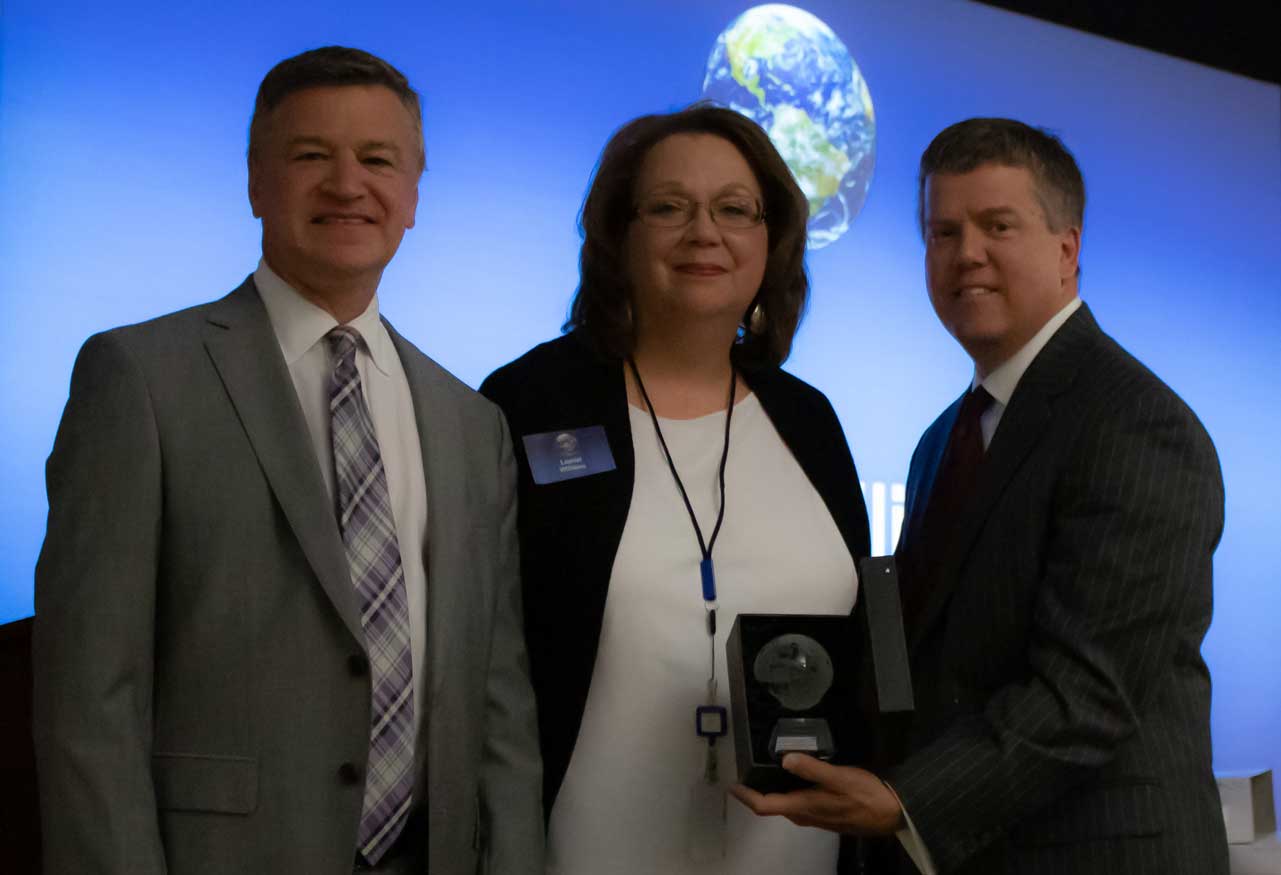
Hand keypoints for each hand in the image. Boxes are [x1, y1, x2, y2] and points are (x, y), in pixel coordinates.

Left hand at [728, 754, 905, 835]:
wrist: (891, 813)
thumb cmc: (865, 795)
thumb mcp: (839, 777)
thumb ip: (812, 769)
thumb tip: (785, 760)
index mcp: (804, 806)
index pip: (765, 806)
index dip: (746, 796)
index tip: (732, 785)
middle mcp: (805, 815)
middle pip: (772, 807)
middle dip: (755, 793)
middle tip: (745, 774)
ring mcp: (816, 816)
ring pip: (785, 806)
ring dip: (771, 793)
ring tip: (763, 773)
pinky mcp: (825, 813)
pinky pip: (798, 804)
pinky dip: (787, 793)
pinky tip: (792, 778)